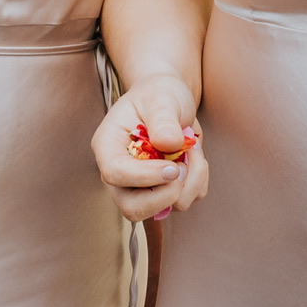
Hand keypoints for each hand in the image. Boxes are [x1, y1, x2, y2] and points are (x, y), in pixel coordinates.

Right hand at [92, 74, 207, 222]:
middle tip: (182, 167)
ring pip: (162, 210)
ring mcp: (141, 186)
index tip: (173, 166)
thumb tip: (169, 144)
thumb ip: (163, 119)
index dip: (145, 176)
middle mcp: (120, 172)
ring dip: (189, 182)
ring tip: (193, 150)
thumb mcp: (160, 98)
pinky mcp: (162, 191)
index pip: (115, 173)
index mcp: (108, 146)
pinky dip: (198, 182)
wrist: (169, 101)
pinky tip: (194, 157)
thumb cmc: (158, 95)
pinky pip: (184, 201)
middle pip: (132, 208)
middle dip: (165, 196)